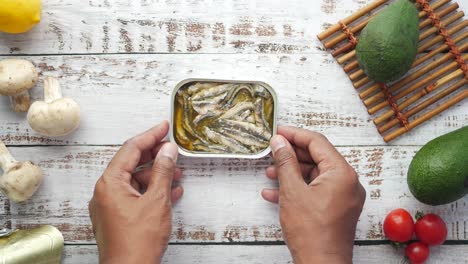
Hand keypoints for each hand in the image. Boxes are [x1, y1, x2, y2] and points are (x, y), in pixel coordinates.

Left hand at [89, 121, 182, 263]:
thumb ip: (163, 172)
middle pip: (131, 163)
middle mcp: (106, 192)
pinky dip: (152, 191)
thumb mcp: (156, 201)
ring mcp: (111, 205)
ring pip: (135, 181)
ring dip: (157, 176)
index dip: (150, 135)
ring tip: (177, 174)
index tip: (163, 126)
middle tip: (172, 149)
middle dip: (155, 157)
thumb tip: (167, 150)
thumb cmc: (137, 242)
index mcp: (109, 183)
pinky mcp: (118, 217)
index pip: (130, 149)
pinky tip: (170, 192)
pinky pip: (135, 196)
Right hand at [262, 126, 365, 263]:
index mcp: (342, 173)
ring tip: (270, 173)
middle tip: (272, 151)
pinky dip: (298, 188)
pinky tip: (275, 193)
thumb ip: (285, 162)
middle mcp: (348, 182)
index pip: (317, 142)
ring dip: (292, 173)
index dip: (295, 134)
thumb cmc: (312, 233)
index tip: (279, 132)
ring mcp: (343, 196)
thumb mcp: (292, 191)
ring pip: (315, 175)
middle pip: (317, 158)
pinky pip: (317, 190)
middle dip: (291, 155)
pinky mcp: (337, 208)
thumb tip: (279, 143)